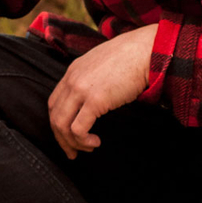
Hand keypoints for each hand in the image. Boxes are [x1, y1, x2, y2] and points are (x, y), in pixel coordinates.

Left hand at [48, 24, 157, 158]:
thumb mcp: (103, 65)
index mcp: (73, 72)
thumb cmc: (133, 58)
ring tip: (88, 148)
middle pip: (54, 116)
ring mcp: (81, 90)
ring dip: (72, 142)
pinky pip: (78, 129)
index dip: (58, 123)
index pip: (54, 103)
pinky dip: (83, 141)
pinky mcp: (94, 100)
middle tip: (72, 152)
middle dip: (61, 139)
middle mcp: (72, 80)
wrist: (147, 50)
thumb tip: (94, 100)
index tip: (67, 136)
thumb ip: (92, 79)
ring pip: (62, 125)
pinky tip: (95, 142)